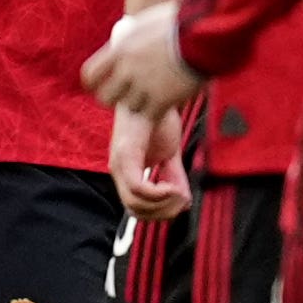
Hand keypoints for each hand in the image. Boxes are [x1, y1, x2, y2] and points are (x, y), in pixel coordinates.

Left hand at [83, 3, 204, 118]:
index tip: (100, 86)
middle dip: (115, 99)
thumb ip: (132, 38)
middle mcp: (127, 69)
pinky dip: (158, 113)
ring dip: (141, 104)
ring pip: (130, 108)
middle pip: (105, 97)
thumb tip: (125, 40)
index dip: (94, 83)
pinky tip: (168, 103)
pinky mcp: (162, 100)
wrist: (206, 32)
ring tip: (155, 94)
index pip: (90, 74)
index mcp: (120, 48)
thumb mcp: (147, 23)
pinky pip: (151, 116)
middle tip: (128, 95)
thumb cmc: (183, 21)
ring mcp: (144, 86)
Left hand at [110, 97, 190, 215]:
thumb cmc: (158, 117)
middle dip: (164, 213)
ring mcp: (120, 162)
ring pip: (135, 204)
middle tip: (183, 201)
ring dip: (162, 204)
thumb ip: (173, 176)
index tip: (181, 202)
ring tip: (180, 191)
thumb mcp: (169, 152)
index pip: (136, 209)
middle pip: (135, 211)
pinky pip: (138, 187)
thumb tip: (183, 202)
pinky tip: (173, 186)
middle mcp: (118, 169)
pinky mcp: (126, 153)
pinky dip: (158, 193)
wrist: (154, 89)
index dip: (160, 213)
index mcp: (126, 171)